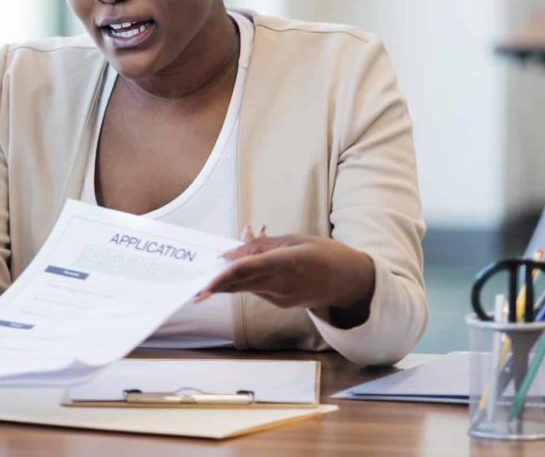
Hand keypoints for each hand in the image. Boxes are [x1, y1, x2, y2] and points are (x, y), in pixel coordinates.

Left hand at [196, 226, 375, 315]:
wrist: (350, 283)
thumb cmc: (326, 254)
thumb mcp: (296, 240)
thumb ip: (265, 243)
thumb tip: (240, 241)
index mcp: (289, 262)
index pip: (249, 270)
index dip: (224, 277)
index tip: (205, 284)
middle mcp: (283, 284)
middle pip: (241, 284)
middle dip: (217, 285)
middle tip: (194, 288)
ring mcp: (282, 297)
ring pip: (246, 287)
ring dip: (230, 278)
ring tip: (219, 265)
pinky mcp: (281, 303)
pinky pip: (256, 289)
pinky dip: (245, 279)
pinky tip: (240, 268)